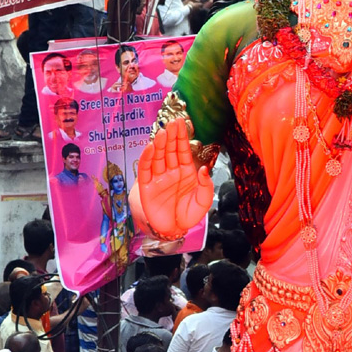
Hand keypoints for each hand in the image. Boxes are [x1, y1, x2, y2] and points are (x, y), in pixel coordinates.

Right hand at [129, 122, 213, 240]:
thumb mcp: (203, 201)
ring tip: (162, 132)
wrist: (174, 230)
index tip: (181, 122)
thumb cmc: (188, 214)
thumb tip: (203, 169)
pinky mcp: (147, 187)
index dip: (182, 136)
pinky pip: (146, 170)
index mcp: (186, 171)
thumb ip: (206, 185)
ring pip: (158, 157)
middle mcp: (171, 171)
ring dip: (159, 144)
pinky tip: (150, 148)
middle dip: (171, 135)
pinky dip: (147, 158)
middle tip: (172, 121)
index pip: (183, 150)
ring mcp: (158, 178)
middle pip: (170, 150)